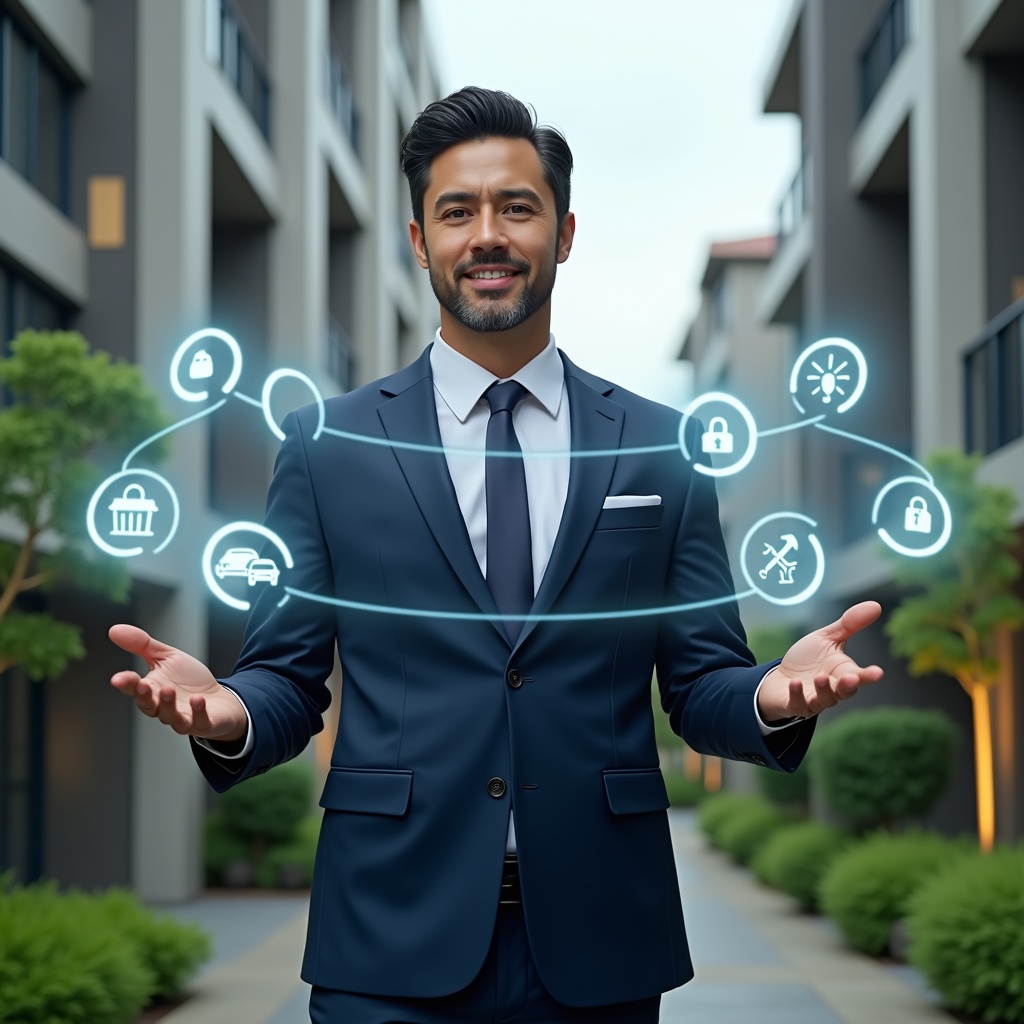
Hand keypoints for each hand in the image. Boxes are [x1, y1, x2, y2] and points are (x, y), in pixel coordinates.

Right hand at [108, 624, 246, 741]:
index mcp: (153, 690)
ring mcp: (183, 717)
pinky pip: (199, 721)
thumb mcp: (166, 657)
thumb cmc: (189, 680)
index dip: (127, 684)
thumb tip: (114, 630)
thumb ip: (142, 645)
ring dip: (168, 704)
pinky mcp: (203, 723)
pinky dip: (198, 712)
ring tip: (169, 690)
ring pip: (170, 717)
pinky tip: (198, 700)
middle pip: (148, 706)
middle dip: (144, 696)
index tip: (118, 678)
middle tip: (143, 685)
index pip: (135, 688)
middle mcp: (164, 707)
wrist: (218, 699)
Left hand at [757, 601, 883, 722]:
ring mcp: (814, 699)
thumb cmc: (808, 660)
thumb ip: (850, 624)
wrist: (780, 678)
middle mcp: (832, 689)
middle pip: (845, 691)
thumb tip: (876, 605)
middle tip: (852, 678)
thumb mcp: (827, 638)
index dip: (868, 675)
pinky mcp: (795, 704)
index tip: (878, 673)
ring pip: (824, 700)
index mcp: (843, 672)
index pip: (859, 676)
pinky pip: (798, 703)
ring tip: (821, 678)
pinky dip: (797, 694)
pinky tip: (795, 683)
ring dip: (824, 690)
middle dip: (849, 685)